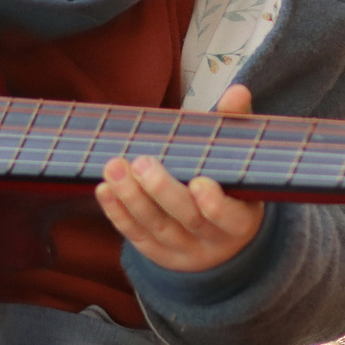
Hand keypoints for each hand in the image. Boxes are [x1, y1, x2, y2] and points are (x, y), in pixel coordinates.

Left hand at [95, 84, 265, 272]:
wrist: (221, 236)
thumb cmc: (229, 184)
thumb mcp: (238, 159)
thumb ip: (236, 124)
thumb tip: (237, 91)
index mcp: (240, 219)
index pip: (230, 218)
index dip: (216, 205)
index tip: (199, 182)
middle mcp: (213, 241)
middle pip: (188, 220)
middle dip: (163, 192)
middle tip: (142, 162)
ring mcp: (183, 250)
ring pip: (156, 228)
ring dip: (132, 199)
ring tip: (113, 167)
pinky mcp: (156, 253)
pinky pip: (135, 235)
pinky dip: (117, 213)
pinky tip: (104, 189)